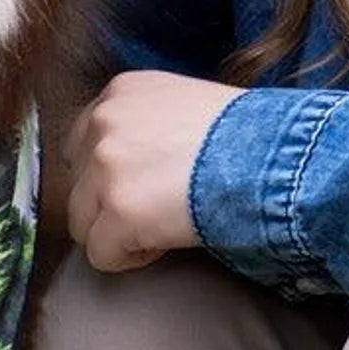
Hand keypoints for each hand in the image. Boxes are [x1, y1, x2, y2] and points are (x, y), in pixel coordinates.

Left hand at [65, 72, 238, 273]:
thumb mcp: (189, 105)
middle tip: (156, 209)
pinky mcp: (117, 211)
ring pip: (82, 222)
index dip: (110, 172)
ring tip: (161, 227)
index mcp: (121, 91)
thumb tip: (139, 160)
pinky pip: (100, 254)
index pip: (83, 141)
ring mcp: (105, 167)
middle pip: (77, 183)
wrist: (272, 155)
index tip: (144, 184)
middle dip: (109, 204)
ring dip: (117, 232)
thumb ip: (150, 123)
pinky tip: (164, 242)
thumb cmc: (249, 133)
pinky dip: (129, 258)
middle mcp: (104, 122)